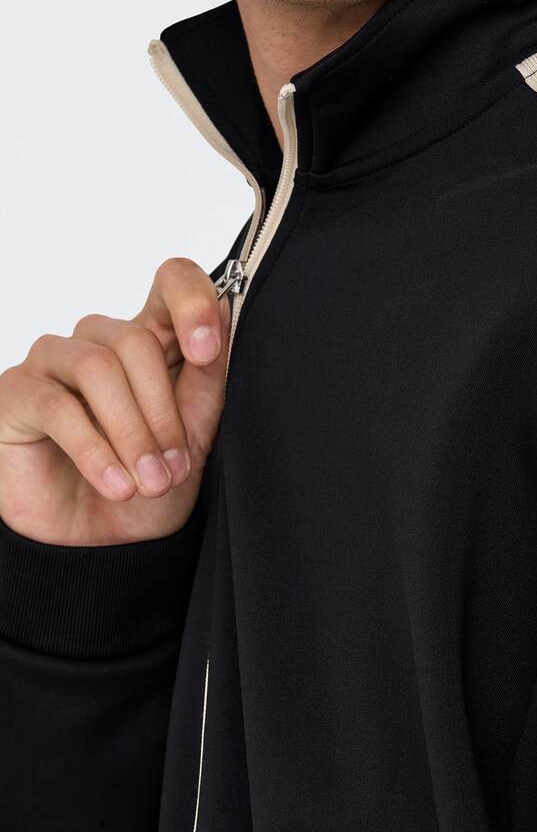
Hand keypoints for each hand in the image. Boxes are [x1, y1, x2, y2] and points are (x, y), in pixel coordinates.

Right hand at [0, 257, 231, 545]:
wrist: (102, 549)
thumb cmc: (148, 489)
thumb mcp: (195, 441)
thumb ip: (207, 385)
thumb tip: (220, 330)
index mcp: (152, 341)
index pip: (171, 281)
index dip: (192, 302)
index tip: (207, 350)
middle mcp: (100, 340)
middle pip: (136, 341)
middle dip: (162, 414)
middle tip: (173, 471)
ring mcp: (53, 361)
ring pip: (99, 368)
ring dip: (132, 434)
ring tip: (148, 483)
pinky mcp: (16, 392)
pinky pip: (58, 406)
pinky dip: (95, 451)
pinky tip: (115, 485)